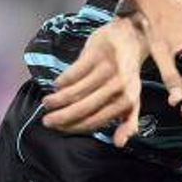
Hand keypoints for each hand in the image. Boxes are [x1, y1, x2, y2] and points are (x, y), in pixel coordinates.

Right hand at [42, 17, 150, 146]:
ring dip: (57, 100)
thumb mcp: (134, 99)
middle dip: (61, 117)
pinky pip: (73, 73)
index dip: (74, 127)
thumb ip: (128, 122)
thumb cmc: (129, 74)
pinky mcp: (96, 53)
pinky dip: (62, 81)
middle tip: (46, 121)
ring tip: (47, 103)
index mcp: (127, 101)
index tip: (59, 129)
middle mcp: (118, 86)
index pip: (95, 120)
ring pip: (75, 91)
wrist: (132, 38)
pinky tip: (56, 85)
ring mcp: (107, 69)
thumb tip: (119, 144)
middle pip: (83, 108)